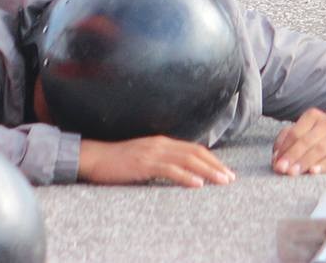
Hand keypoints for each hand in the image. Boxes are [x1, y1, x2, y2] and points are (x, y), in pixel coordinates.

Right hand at [78, 136, 235, 187]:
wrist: (94, 157)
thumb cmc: (118, 161)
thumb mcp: (145, 158)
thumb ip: (162, 161)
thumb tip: (181, 171)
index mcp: (162, 142)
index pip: (194, 149)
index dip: (212, 159)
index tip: (225, 171)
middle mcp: (161, 143)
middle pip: (195, 152)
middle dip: (216, 165)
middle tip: (231, 178)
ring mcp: (153, 152)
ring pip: (187, 160)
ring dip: (207, 171)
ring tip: (222, 181)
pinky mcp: (144, 163)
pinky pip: (169, 169)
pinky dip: (186, 176)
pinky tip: (197, 184)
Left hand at [272, 109, 325, 175]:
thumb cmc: (321, 134)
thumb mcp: (305, 130)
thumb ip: (288, 140)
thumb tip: (276, 157)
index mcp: (313, 116)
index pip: (295, 133)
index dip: (284, 148)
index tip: (276, 162)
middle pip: (306, 141)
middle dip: (292, 156)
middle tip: (282, 169)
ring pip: (319, 149)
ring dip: (304, 162)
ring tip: (293, 173)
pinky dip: (323, 165)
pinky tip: (313, 172)